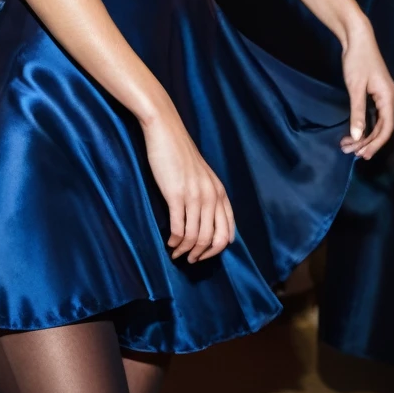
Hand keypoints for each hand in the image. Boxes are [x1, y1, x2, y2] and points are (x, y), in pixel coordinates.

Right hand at [142, 110, 234, 263]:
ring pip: (196, 237)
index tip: (203, 255)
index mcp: (220, 193)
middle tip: (190, 260)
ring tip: (176, 254)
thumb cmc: (180, 154)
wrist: (166, 132)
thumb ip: (208, 195)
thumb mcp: (203, 175)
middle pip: (213, 239)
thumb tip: (204, 221)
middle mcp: (211, 196)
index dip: (216, 249)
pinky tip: (169, 243)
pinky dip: (175, 242)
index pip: (227, 232)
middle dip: (202, 255)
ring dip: (186, 251)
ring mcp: (195, 196)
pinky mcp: (176, 195)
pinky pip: (179, 228)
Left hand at [340, 17, 393, 159]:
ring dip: (364, 135)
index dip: (376, 143)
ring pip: (377, 122)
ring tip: (349, 146)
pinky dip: (363, 124)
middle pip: (382, 127)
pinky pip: (373, 114)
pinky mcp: (374, 92)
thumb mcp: (355, 87)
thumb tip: (357, 136)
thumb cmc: (357, 60)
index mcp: (388, 97)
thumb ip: (357, 112)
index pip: (387, 127)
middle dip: (367, 142)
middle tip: (351, 152)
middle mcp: (389, 98)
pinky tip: (354, 133)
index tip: (363, 154)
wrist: (357, 37)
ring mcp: (382, 95)